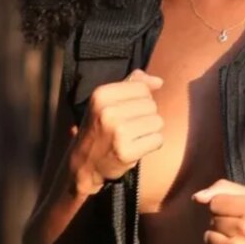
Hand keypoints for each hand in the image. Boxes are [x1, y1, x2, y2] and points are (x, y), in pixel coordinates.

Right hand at [70, 69, 163, 194]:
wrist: (85, 162)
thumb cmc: (100, 128)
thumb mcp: (107, 101)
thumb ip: (132, 85)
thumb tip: (159, 81)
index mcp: (101, 95)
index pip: (142, 88)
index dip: (141, 99)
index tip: (127, 111)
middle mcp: (108, 112)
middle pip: (151, 105)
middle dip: (146, 116)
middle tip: (129, 127)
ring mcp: (117, 133)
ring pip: (157, 122)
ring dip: (150, 131)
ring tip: (134, 137)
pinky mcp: (126, 152)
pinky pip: (157, 140)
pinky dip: (151, 144)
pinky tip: (136, 147)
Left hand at [192, 179, 244, 243]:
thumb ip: (225, 189)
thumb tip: (197, 197)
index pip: (214, 203)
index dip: (224, 207)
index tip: (239, 213)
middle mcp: (244, 229)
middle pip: (212, 221)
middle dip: (224, 222)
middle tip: (243, 228)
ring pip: (209, 238)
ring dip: (221, 238)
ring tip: (240, 240)